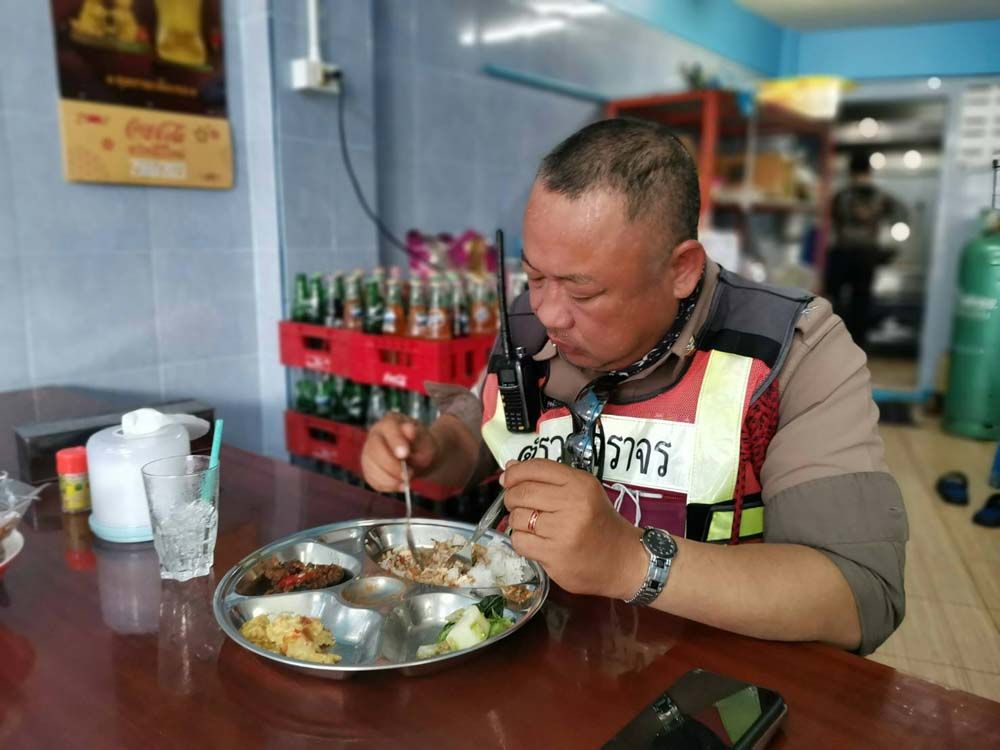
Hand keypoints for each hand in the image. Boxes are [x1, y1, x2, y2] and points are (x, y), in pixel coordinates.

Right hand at [360, 413, 439, 491]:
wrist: (420, 457)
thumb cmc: (423, 446)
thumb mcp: (426, 440)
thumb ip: (418, 436)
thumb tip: (409, 429)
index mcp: (390, 422)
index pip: (388, 429)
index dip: (395, 442)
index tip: (404, 454)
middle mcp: (375, 434)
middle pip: (375, 449)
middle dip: (392, 465)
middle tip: (409, 474)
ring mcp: (368, 451)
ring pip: (371, 467)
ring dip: (390, 479)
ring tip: (407, 481)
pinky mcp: (368, 468)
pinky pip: (372, 480)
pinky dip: (387, 486)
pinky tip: (399, 485)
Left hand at [502, 459, 646, 599]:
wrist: (623, 561)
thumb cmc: (599, 523)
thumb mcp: (582, 492)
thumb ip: (547, 478)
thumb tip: (509, 469)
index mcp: (580, 484)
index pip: (536, 467)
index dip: (515, 473)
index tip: (508, 479)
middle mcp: (573, 504)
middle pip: (521, 492)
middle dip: (512, 498)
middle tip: (518, 505)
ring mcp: (563, 531)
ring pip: (517, 518)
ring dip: (518, 522)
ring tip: (533, 526)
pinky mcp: (554, 556)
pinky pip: (519, 542)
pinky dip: (522, 541)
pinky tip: (536, 542)